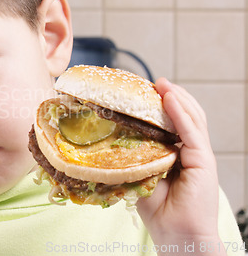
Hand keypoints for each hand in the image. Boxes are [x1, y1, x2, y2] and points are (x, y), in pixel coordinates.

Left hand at [137, 78, 224, 253]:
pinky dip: (181, 113)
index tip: (146, 91)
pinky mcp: (204, 160)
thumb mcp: (141, 175)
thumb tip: (112, 138)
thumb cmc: (158, 210)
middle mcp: (191, 151)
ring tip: (162, 83)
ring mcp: (200, 155)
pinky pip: (192, 131)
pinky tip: (169, 98)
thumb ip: (136, 156)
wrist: (176, 234)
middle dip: (171, 96)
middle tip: (154, 82)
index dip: (163, 106)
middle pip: (186, 115)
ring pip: (192, 118)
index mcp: (179, 154)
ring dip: (177, 98)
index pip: (174, 123)